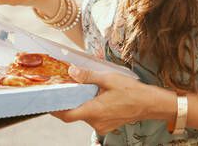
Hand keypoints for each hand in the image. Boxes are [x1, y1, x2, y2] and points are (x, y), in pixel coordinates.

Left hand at [51, 65, 171, 135]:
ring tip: (82, 89)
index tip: (47, 101)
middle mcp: (96, 122)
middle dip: (69, 102)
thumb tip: (71, 72)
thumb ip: (87, 76)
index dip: (55, 109)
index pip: (67, 115)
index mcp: (94, 111)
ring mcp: (102, 125)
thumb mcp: (108, 79)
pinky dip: (90, 107)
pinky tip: (95, 96)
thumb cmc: (131, 91)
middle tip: (65, 88)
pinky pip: (93, 117)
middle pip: (75, 114)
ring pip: (84, 115)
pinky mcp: (107, 125)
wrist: (149, 103)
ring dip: (81, 104)